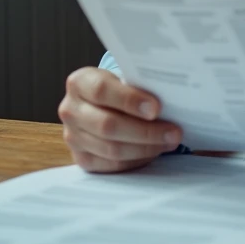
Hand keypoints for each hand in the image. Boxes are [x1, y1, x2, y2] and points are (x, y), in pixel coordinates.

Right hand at [58, 67, 182, 172]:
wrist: (100, 104)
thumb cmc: (120, 88)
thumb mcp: (124, 78)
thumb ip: (139, 85)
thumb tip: (172, 98)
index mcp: (79, 83)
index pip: (101, 90)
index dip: (130, 100)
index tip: (156, 108)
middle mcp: (70, 110)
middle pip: (107, 125)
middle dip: (145, 131)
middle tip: (174, 132)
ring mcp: (73, 137)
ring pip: (111, 149)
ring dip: (145, 148)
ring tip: (170, 142)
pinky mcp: (81, 158)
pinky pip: (111, 165)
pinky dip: (136, 160)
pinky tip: (154, 151)